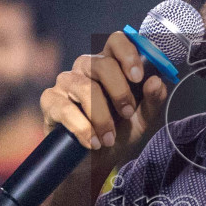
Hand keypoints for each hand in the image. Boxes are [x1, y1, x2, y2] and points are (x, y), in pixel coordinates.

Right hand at [40, 31, 168, 161]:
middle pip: (102, 64)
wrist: (93, 164)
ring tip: (109, 138)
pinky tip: (92, 143)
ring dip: (101, 116)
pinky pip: (65, 108)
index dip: (128, 54)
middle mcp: (86, 68)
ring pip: (84, 87)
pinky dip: (83, 128)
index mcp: (111, 65)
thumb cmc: (117, 135)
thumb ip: (152, 101)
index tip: (138, 77)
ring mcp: (66, 82)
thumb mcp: (141, 121)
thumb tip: (156, 81)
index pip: (116, 41)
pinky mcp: (49, 100)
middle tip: (128, 115)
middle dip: (119, 92)